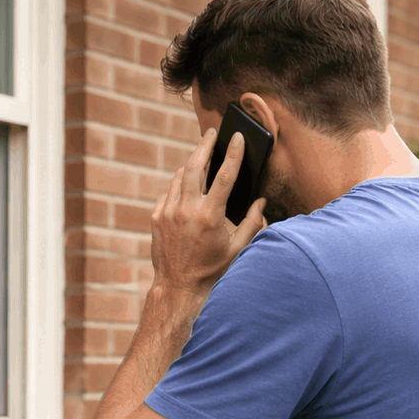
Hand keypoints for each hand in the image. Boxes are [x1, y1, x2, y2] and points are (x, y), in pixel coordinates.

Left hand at [150, 127, 267, 299]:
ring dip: (191, 166)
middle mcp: (187, 210)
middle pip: (194, 166)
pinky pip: (169, 192)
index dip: (234, 154)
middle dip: (204, 145)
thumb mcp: (238, 249)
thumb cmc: (212, 269)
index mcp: (210, 216)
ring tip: (201, 159)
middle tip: (212, 133)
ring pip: (179, 177)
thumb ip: (252, 223)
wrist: (178, 286)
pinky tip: (187, 188)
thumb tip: (261, 202)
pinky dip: (179, 186)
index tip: (239, 138)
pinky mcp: (157, 217)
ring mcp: (168, 212)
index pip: (224, 176)